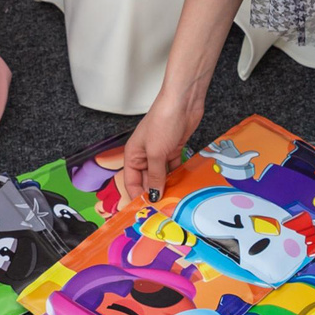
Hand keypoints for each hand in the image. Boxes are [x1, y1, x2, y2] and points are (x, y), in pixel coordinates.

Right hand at [117, 86, 204, 207]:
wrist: (183, 103)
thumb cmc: (163, 121)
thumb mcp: (156, 153)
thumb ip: (155, 176)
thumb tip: (153, 195)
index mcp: (133, 155)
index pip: (131, 182)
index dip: (137, 196)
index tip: (146, 211)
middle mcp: (144, 155)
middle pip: (146, 180)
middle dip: (154, 193)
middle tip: (164, 209)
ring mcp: (160, 152)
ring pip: (161, 175)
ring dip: (167, 186)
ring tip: (174, 200)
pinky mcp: (173, 149)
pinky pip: (173, 168)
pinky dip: (176, 176)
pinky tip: (181, 186)